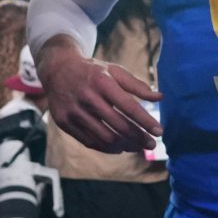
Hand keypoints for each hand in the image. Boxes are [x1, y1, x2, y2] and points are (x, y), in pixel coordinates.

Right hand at [38, 43, 162, 153]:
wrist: (57, 69)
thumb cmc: (93, 71)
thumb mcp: (115, 71)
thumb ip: (137, 85)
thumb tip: (160, 98)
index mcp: (102, 82)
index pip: (129, 107)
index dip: (146, 121)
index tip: (159, 132)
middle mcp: (87, 97)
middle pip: (118, 125)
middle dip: (138, 137)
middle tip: (151, 144)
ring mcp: (73, 111)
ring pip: (104, 137)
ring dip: (125, 145)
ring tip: (137, 146)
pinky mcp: (64, 122)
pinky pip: (89, 142)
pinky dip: (106, 148)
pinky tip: (119, 147)